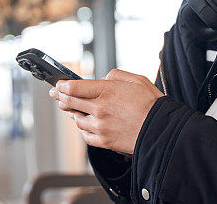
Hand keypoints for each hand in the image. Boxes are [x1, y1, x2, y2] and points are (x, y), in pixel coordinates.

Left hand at [49, 68, 163, 154]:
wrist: (161, 130)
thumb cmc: (152, 104)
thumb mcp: (136, 79)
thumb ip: (115, 75)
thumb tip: (103, 78)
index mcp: (106, 91)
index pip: (74, 87)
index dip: (62, 86)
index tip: (58, 85)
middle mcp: (100, 109)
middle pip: (71, 102)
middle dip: (60, 97)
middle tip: (55, 94)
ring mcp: (101, 127)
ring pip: (77, 119)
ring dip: (73, 113)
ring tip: (72, 109)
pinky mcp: (104, 141)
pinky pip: (86, 135)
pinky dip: (83, 129)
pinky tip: (84, 124)